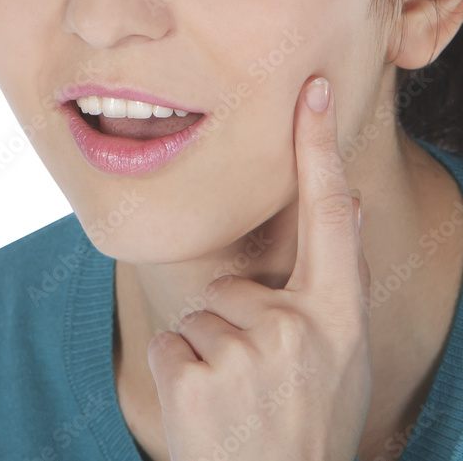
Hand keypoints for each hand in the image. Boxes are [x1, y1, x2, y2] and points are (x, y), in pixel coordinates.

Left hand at [146, 76, 371, 460]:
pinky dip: (179, 375)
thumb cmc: (306, 423)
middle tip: (257, 386)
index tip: (309, 92)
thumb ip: (334, 286)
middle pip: (230, 286)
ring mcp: (245, 354)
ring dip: (206, 355)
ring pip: (198, 316)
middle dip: (230, 327)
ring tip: (237, 403)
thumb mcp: (340, 359)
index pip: (328, 216)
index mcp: (337, 319)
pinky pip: (170, 345)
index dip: (318, 150)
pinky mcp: (194, 378)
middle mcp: (296, 329)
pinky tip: (207, 410)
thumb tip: (346, 203)